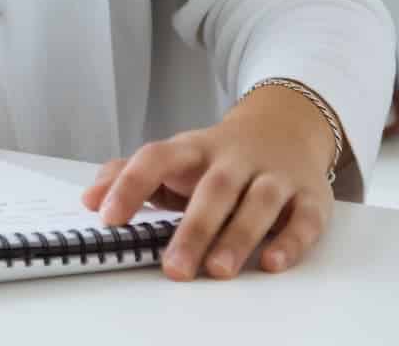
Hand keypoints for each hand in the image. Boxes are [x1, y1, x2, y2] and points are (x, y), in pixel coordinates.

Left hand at [80, 85, 338, 280]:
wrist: (286, 128)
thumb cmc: (218, 157)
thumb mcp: (175, 158)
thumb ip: (130, 175)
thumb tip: (88, 199)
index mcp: (193, 148)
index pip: (156, 157)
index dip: (130, 185)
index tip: (107, 219)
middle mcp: (235, 158)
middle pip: (214, 188)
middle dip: (194, 228)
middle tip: (174, 268)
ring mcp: (275, 174)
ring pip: (259, 201)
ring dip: (239, 236)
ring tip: (219, 270)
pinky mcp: (310, 196)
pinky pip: (304, 218)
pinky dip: (291, 240)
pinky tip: (273, 263)